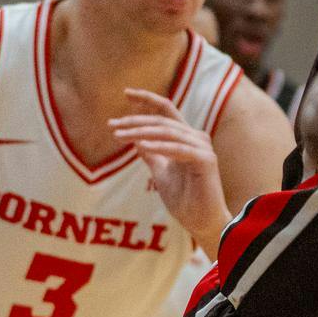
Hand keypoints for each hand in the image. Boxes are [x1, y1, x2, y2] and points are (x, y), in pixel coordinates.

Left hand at [110, 90, 227, 241]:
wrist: (201, 222)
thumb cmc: (184, 200)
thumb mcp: (161, 174)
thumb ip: (152, 155)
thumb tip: (137, 140)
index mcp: (185, 139)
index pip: (166, 111)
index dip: (147, 100)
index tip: (126, 93)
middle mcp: (196, 138)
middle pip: (162, 121)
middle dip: (135, 121)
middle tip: (111, 125)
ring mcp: (203, 148)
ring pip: (168, 132)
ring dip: (141, 132)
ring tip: (119, 136)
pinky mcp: (206, 160)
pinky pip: (178, 149)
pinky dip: (159, 146)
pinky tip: (141, 145)